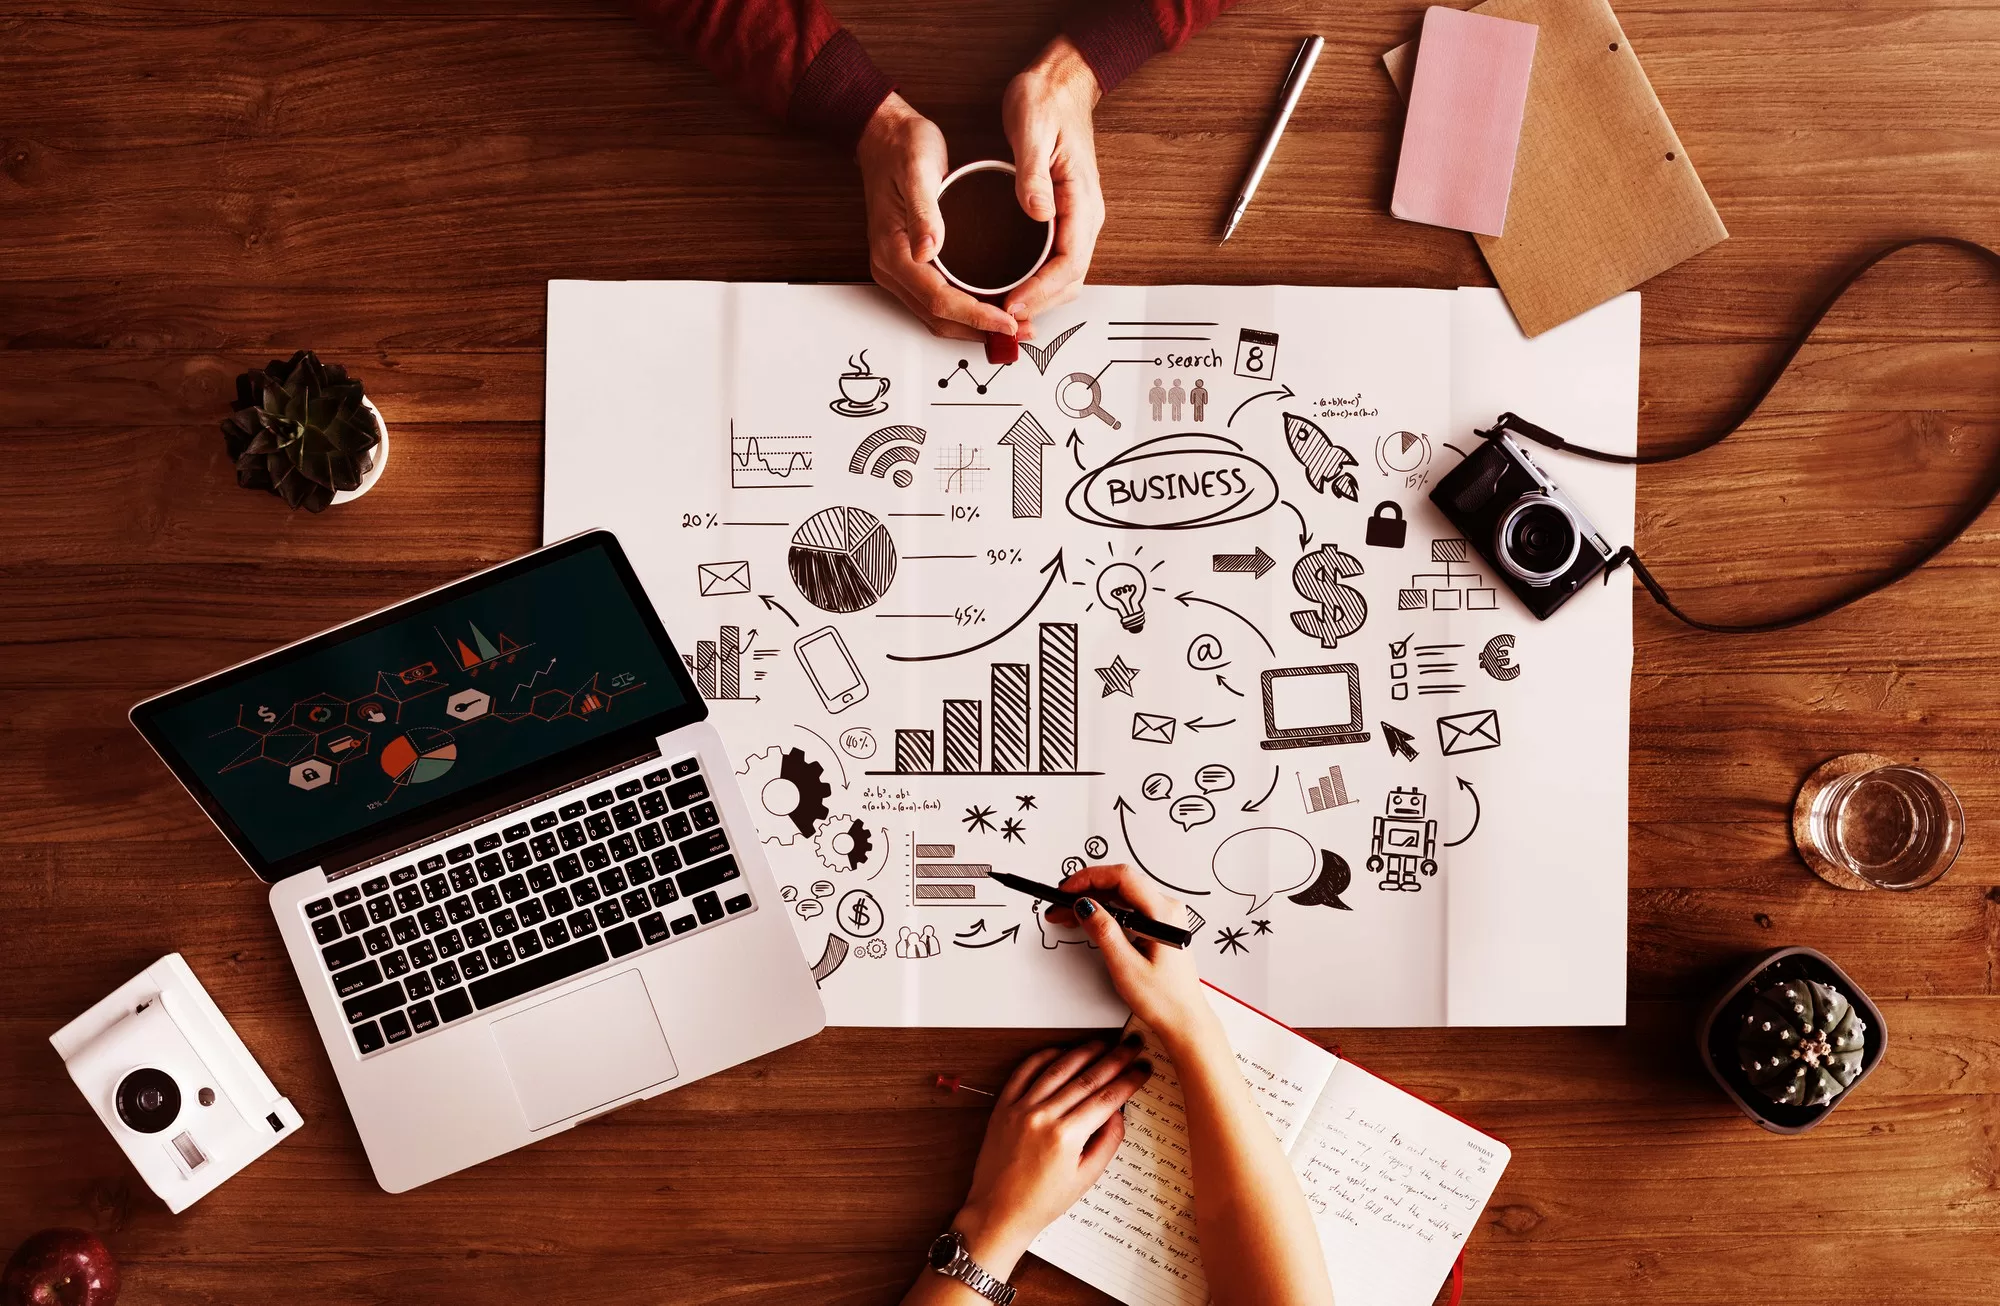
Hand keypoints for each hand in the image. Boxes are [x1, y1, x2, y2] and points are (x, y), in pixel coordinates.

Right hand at [857, 93, 1019, 341]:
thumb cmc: (902, 147)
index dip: (976, 316)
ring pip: (937, 316)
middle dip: (980, 330)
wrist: (882, 136)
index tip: (1008, 321)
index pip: (939, 299)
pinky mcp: (909, 265)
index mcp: (893, 251)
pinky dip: (965, 312)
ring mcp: (899, 270)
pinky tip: (992, 308)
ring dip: (974, 327)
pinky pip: (937, 301)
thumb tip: (929, 250)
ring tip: (1014, 327)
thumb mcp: (917, 169)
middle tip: (1021, 331)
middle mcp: (892, 268)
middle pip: (938, 318)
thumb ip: (924, 212)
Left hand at [950, 1038, 1152, 1276]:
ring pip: (1058, 1068)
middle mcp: (1043, 1117)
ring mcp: (1021, 1108)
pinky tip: (1061, 1051)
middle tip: (1132, 1046)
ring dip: (1084, 1052)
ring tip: (1103, 1044)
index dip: (1129, 1080)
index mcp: (1066, 1137)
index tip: (1142, 1069)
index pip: (1107, 1098)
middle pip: (1087, 1078)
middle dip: (1115, 1059)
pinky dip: (1044, 1057)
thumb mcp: (1085, 1178)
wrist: (998, 1212)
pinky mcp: (1003, 1106)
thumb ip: (1107, 1142)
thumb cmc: (1040, 1202)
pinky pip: (1025, 1071)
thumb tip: (1118, 1111)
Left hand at [999, 37, 1105, 322]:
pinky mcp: (1064, 217)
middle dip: (1039, 305)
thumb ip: (1033, 174)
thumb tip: (1037, 212)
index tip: (1013, 304)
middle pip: (1070, 280)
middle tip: (1003, 320)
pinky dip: (1038, 283)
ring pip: (1065, 276)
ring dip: (1039, 299)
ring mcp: (1077, 218)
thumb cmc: (1046, 101)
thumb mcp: (1032, 130)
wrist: (1060, 83)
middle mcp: (1085, 215)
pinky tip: (1013, 287)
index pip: (1069, 263)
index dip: (1041, 291)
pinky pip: (1056, 261)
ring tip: (1004, 312)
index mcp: (1082, 200)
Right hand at [1049, 864, 1218, 1052]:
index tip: (1065, 890)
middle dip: (1087, 890)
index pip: (1122, 877)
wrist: (1184, 1020)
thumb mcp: (1126, 967)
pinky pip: (1130, 907)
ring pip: (1123, 894)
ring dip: (1094, 900)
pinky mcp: (1159, 926)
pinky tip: (1089, 919)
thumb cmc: (1164, 1000)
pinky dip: (1107, 910)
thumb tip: (1084, 905)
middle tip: (1060, 905)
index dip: (1089, 878)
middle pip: (1121, 883)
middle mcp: (1168, 909)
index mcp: (1164, 914)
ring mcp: (1165, 916)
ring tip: (1068, 914)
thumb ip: (1104, 931)